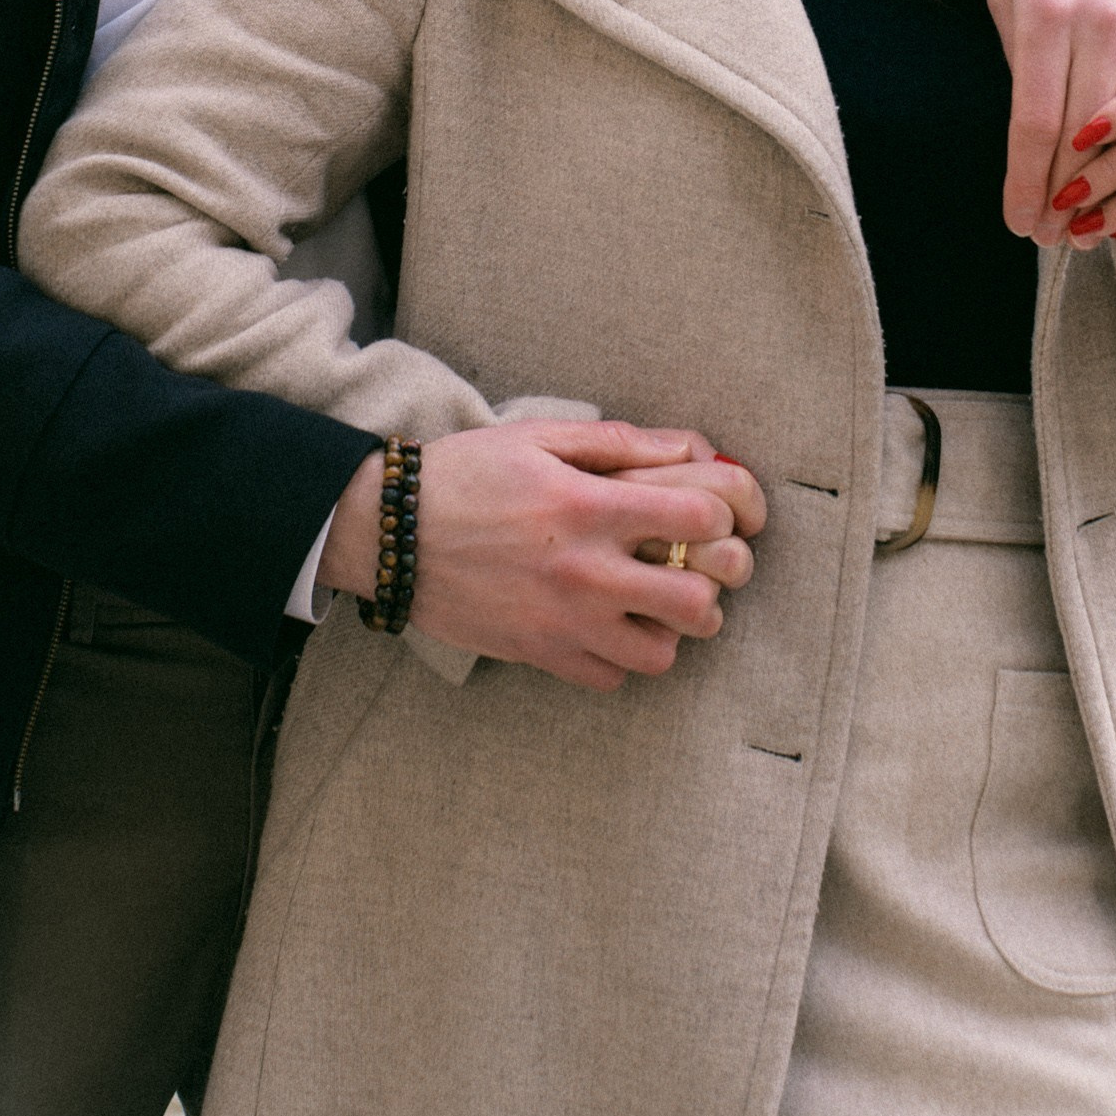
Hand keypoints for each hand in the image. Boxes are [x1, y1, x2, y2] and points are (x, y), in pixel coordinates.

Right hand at [319, 422, 767, 692]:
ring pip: (663, 653)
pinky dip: (621, 657)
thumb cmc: (466, 473)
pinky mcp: (540, 655)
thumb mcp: (539, 437)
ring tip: (653, 601)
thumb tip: (692, 445)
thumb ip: (620, 442)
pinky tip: (608, 625)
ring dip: (671, 628)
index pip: (700, 517)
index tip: (713, 511)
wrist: (391, 533)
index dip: (724, 512)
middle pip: (698, 600)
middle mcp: (585, 570)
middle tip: (694, 566)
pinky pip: (612, 678)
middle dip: (712, 583)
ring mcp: (565, 621)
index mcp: (589, 506)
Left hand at [989, 0, 1115, 244]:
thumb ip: (1018, 57)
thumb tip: (1029, 134)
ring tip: (1083, 221)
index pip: (1035, 122)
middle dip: (1063, 195)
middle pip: (1083, 137)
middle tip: (1048, 239)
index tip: (1018, 224)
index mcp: (1044, 11)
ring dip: (1107, 181)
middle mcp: (1101, 22)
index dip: (1026, 182)